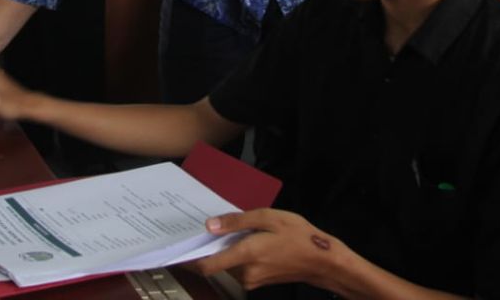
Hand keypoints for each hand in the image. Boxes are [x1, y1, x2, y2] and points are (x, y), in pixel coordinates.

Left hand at [192, 209, 338, 291]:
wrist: (322, 261)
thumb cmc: (298, 236)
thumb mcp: (269, 218)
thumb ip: (237, 221)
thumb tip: (209, 226)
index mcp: (246, 255)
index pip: (207, 265)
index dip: (189, 260)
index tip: (177, 250)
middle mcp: (245, 272)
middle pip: (215, 263)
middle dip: (208, 248)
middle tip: (203, 229)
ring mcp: (252, 280)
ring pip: (227, 265)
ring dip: (223, 251)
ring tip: (227, 230)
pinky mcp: (258, 282)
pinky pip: (238, 268)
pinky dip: (235, 255)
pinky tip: (243, 240)